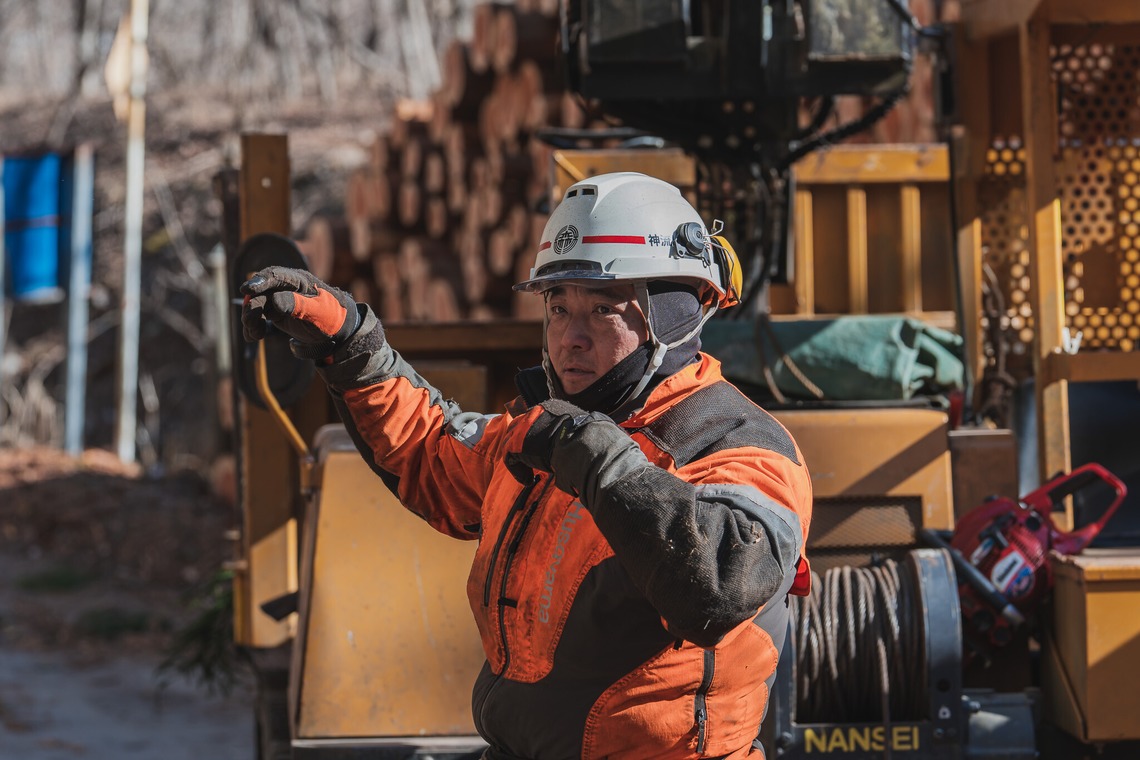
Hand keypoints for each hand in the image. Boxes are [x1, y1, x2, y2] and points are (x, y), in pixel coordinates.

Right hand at [240, 267, 358, 357]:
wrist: (337, 329)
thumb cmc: (332, 317)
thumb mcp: (318, 312)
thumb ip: (299, 305)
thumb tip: (275, 300)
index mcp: (298, 280)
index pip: (276, 276)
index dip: (260, 282)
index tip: (246, 290)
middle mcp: (285, 286)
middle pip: (261, 292)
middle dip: (252, 307)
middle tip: (251, 324)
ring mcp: (279, 298)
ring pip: (256, 304)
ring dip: (250, 319)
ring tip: (255, 335)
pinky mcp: (275, 311)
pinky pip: (259, 316)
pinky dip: (253, 326)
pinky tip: (253, 337)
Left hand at [506, 400, 601, 483]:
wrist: (580, 444)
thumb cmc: (587, 439)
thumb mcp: (579, 429)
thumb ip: (573, 431)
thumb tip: (585, 437)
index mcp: (551, 407)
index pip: (535, 419)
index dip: (534, 436)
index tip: (538, 450)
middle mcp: (535, 412)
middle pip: (518, 427)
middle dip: (520, 445)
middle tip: (527, 461)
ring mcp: (523, 426)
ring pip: (512, 443)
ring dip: (519, 461)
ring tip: (529, 476)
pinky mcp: (516, 442)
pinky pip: (509, 457)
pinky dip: (517, 471)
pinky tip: (527, 480)